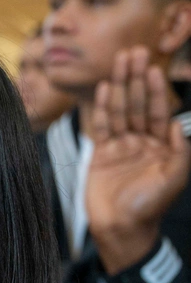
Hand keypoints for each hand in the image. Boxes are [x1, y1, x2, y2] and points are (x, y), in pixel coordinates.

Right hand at [87, 47, 190, 273]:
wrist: (120, 229)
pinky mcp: (101, 154)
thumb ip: (180, 151)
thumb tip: (178, 124)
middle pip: (138, 104)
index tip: (153, 69)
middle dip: (136, 79)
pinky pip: (102, 127)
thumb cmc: (149, 207)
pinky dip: (102, 108)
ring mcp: (121, 146)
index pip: (158, 112)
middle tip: (133, 53)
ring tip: (118, 62)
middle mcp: (142, 141)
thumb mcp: (173, 180)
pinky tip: (103, 89)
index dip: (155, 90)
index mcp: (162, 146)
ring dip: (119, 86)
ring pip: (120, 110)